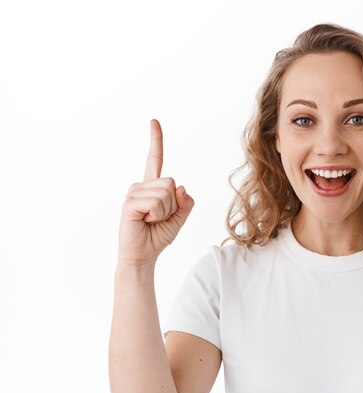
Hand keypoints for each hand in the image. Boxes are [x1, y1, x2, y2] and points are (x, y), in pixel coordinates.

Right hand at [117, 119, 194, 267]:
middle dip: (173, 205)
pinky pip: (156, 203)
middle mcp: (141, 186)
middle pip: (171, 183)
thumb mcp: (180, 218)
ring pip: (165, 193)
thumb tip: (181, 187)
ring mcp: (134, 193)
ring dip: (165, 212)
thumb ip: (185, 202)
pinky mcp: (129, 203)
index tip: (154, 121)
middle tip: (159, 218)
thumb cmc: (158, 236)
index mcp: (153, 186)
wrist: (143, 255)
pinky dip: (157, 215)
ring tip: (151, 221)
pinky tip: (145, 221)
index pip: (155, 159)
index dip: (156, 141)